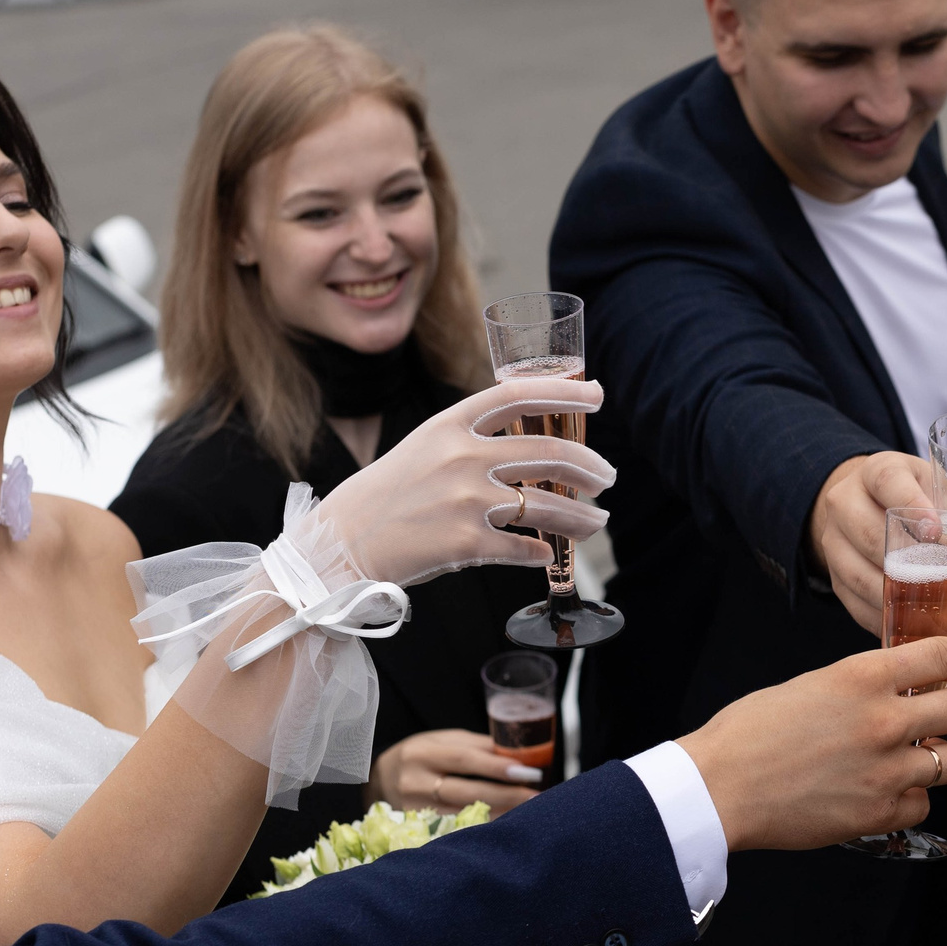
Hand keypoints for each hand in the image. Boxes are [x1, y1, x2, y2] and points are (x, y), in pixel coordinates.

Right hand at [322, 376, 612, 586]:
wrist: (339, 544)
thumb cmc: (385, 497)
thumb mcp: (423, 449)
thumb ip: (470, 442)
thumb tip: (528, 446)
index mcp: (449, 425)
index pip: (518, 394)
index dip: (564, 391)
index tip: (597, 394)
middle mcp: (462, 457)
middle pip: (551, 452)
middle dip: (591, 466)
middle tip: (607, 477)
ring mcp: (466, 500)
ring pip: (550, 506)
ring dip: (584, 516)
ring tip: (597, 522)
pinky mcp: (466, 543)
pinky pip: (525, 548)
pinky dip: (543, 553)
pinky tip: (547, 554)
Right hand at [372, 728, 544, 813]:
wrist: (378, 780)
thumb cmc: (420, 755)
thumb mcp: (443, 741)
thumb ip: (477, 746)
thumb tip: (517, 753)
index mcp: (422, 753)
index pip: (464, 760)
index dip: (497, 767)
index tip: (527, 772)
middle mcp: (415, 783)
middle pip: (466, 792)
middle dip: (506, 795)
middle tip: (537, 797)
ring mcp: (415, 810)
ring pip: (464, 814)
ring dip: (500, 814)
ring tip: (529, 812)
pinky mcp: (418, 829)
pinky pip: (457, 829)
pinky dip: (483, 826)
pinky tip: (505, 825)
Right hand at [679, 638, 946, 849]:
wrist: (721, 786)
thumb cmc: (751, 733)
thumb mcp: (811, 685)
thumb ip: (861, 686)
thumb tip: (895, 691)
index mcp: (863, 676)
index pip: (943, 655)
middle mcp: (885, 720)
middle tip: (937, 718)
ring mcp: (886, 770)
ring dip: (935, 759)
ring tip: (909, 760)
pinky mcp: (878, 813)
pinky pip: (921, 804)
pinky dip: (909, 799)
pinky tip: (884, 792)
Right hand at [809, 452, 941, 635]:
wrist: (869, 504)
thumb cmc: (915, 498)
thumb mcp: (941, 493)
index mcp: (877, 471)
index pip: (888, 482)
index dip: (911, 505)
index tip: (936, 531)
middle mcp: (845, 501)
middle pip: (869, 534)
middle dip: (907, 562)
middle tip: (943, 579)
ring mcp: (833, 540)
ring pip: (858, 573)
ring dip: (895, 595)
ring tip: (929, 606)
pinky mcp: (833, 575)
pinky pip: (853, 602)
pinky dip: (882, 616)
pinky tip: (909, 623)